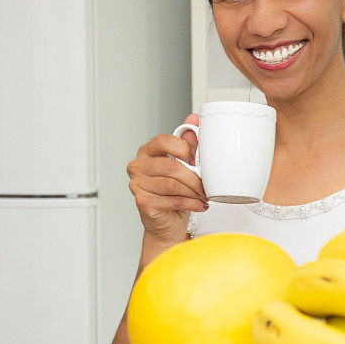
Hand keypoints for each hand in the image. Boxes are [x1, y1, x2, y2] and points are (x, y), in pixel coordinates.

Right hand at [127, 113, 207, 245]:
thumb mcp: (184, 165)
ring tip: (204, 195)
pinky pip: (172, 200)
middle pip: (169, 165)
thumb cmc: (175, 193)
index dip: (181, 146)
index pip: (161, 140)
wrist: (166, 224)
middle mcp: (138, 166)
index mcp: (147, 152)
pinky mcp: (142, 202)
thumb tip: (194, 119)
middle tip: (206, 184)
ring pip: (172, 184)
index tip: (194, 157)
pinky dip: (191, 203)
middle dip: (193, 176)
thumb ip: (188, 143)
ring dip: (194, 191)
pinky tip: (200, 204)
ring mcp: (137, 184)